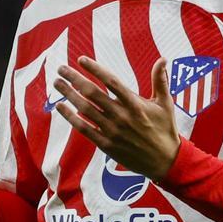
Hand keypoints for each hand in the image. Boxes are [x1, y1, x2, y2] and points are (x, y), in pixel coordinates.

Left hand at [53, 56, 179, 179]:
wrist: (165, 162)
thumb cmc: (165, 130)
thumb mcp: (166, 104)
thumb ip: (161, 81)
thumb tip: (163, 59)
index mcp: (135, 104)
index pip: (111, 82)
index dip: (95, 69)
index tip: (81, 59)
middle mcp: (122, 116)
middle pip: (92, 93)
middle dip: (74, 79)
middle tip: (61, 69)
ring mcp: (112, 131)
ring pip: (85, 109)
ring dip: (69, 95)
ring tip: (57, 83)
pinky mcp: (106, 145)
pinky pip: (84, 129)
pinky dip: (71, 117)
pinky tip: (61, 106)